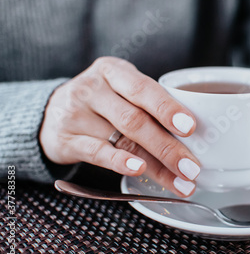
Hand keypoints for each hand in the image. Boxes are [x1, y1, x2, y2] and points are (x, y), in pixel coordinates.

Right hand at [40, 57, 200, 196]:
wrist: (52, 111)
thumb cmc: (102, 100)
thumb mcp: (122, 89)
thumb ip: (149, 104)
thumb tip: (193, 137)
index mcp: (113, 71)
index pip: (143, 89)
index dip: (168, 109)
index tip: (191, 127)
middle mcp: (93, 89)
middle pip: (135, 120)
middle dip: (168, 147)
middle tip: (192, 167)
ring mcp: (76, 113)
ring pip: (123, 141)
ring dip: (156, 166)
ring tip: (180, 182)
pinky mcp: (65, 139)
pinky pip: (97, 153)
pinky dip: (120, 162)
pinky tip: (139, 171)